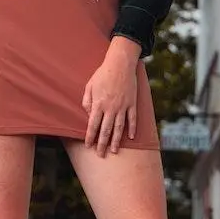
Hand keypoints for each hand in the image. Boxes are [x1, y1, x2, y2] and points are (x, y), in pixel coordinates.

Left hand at [81, 37, 141, 155]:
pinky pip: (132, 119)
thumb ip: (87, 101)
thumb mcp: (89, 86)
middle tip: (100, 155)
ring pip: (119, 127)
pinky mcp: (132, 103)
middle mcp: (110, 107)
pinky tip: (130, 138)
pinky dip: (132, 129)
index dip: (90, 136)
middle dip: (102, 144)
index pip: (93, 124)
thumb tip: (89, 116)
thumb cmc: (102, 74)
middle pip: (105, 130)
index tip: (88, 146)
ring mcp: (122, 106)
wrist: (120, 64)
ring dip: (116, 140)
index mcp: (98, 103)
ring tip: (114, 151)